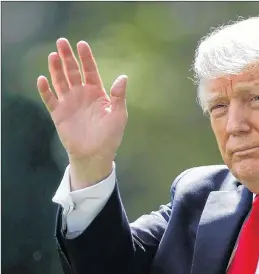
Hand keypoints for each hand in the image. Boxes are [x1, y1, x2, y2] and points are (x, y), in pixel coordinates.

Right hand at [37, 38, 127, 188]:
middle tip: (62, 42)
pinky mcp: (58, 113)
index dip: (86, 58)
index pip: (90, 71)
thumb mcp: (119, 115)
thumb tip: (123, 77)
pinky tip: (42, 78)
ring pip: (60, 81)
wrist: (95, 154)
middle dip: (67, 57)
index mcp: (97, 93)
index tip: (82, 44)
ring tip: (53, 55)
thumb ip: (119, 96)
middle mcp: (82, 94)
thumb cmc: (110, 135)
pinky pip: (50, 99)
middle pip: (73, 71)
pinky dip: (45, 89)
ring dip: (55, 69)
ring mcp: (69, 103)